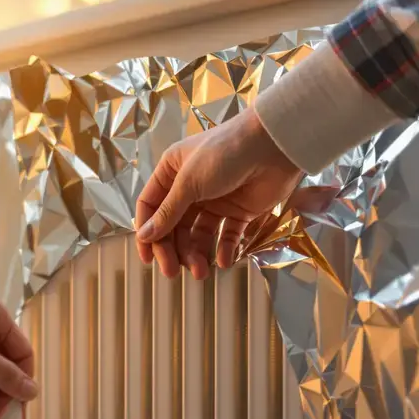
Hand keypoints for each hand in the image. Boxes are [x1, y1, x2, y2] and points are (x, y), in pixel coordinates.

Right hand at [135, 108, 303, 278]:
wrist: (273, 146)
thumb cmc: (226, 153)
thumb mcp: (189, 182)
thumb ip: (168, 213)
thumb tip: (144, 236)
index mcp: (172, 171)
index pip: (151, 207)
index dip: (147, 233)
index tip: (147, 258)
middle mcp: (191, 186)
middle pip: (174, 225)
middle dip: (173, 250)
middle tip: (173, 271)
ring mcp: (215, 199)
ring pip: (199, 234)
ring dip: (197, 254)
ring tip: (202, 271)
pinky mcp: (239, 210)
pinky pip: (227, 235)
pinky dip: (225, 250)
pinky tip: (224, 261)